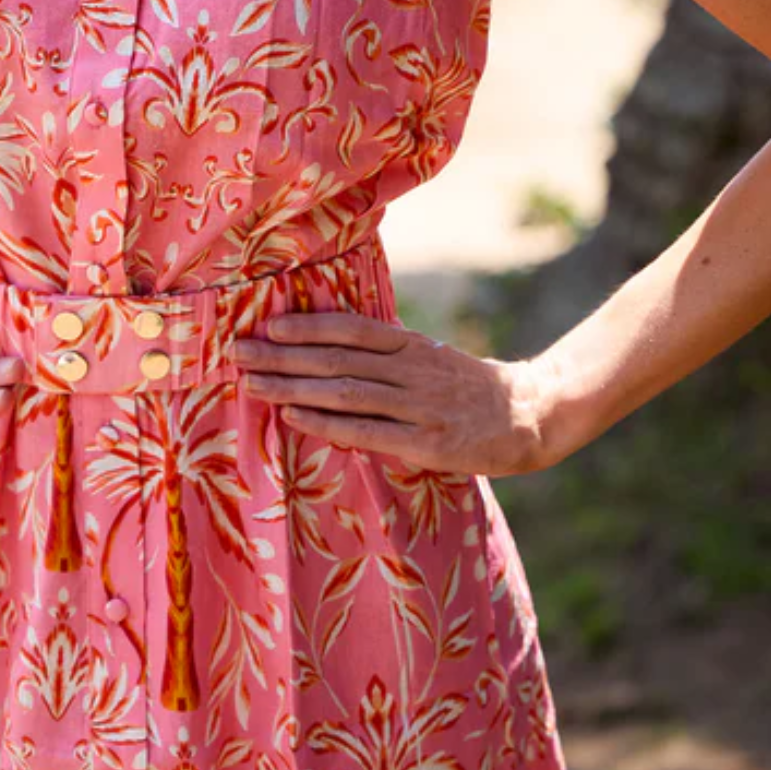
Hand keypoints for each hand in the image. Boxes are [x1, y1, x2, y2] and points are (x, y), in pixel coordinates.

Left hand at [232, 311, 553, 477]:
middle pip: (336, 360)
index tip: (268, 326)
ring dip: (293, 388)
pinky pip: (367, 431)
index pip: (352, 331)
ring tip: (253, 384)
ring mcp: (417, 407)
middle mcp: (411, 370)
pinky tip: (294, 418)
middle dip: (283, 357)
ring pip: (345, 393)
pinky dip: (326, 424)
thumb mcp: (433, 358)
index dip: (308, 327)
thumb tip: (335, 346)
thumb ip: (390, 354)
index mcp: (412, 346)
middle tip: (239, 353)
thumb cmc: (471, 388)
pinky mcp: (425, 442)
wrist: (531, 415)